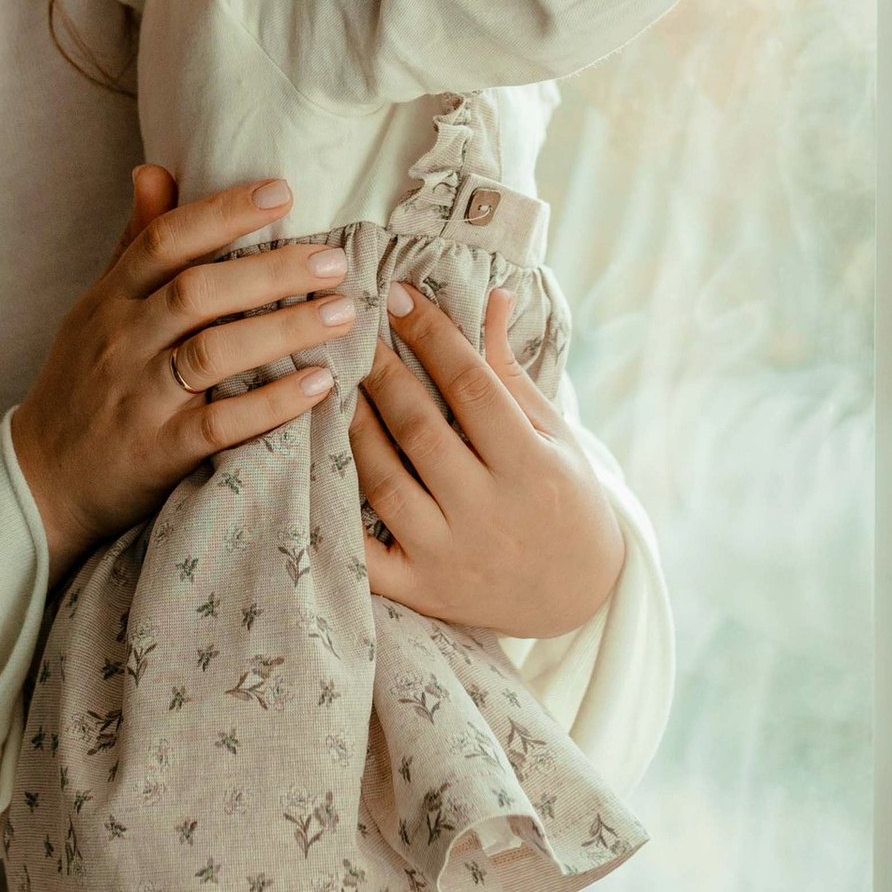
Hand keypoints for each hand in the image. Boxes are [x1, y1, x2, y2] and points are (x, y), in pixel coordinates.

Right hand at [11, 168, 355, 574]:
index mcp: (110, 300)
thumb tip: (156, 169)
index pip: (164, 241)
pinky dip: (272, 403)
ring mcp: (138, 398)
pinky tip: (318, 385)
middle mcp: (122, 342)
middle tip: (334, 260)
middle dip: (271, 271)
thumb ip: (133, 243)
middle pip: (197, 292)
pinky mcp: (157, 452)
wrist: (41, 481)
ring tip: (341, 313)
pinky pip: (220, 423)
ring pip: (213, 353)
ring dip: (283, 330)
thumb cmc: (82, 384)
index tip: (282, 191)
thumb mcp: (97, 309)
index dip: (223, 212)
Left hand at [351, 285, 626, 637]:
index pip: (472, 387)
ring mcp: (450, 554)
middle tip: (352, 330)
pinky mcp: (421, 589)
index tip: (398, 296)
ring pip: (385, 483)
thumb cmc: (564, 497)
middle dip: (382, 373)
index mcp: (530, 466)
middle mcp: (488, 512)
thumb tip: (494, 296)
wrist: (578, 595)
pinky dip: (333, 515)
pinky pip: (364, 555)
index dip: (433, 337)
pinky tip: (313, 466)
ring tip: (332, 385)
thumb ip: (510, 372)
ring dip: (353, 430)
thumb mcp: (553, 434)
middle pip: (420, 431)